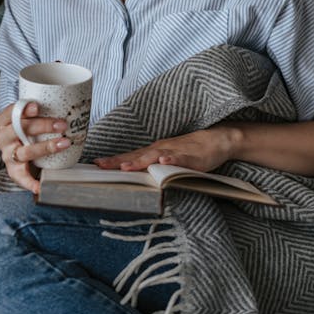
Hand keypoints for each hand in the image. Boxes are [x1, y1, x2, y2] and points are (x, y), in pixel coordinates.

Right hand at [0, 102, 68, 192]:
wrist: (23, 151)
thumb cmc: (30, 129)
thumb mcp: (31, 116)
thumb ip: (42, 107)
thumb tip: (73, 95)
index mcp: (3, 122)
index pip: (9, 113)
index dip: (21, 109)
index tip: (37, 107)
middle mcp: (2, 138)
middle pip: (18, 130)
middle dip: (41, 126)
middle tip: (62, 125)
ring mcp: (8, 155)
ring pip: (24, 152)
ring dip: (45, 147)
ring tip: (64, 143)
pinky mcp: (14, 171)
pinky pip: (21, 178)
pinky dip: (31, 183)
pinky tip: (40, 186)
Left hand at [94, 125, 240, 172]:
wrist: (217, 140)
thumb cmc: (190, 151)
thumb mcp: (167, 157)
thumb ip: (152, 164)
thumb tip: (133, 173)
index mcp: (154, 150)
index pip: (131, 156)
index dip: (114, 160)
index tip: (96, 164)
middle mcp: (161, 149)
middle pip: (137, 155)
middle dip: (119, 161)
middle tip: (101, 166)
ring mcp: (176, 152)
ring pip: (155, 157)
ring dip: (140, 161)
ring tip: (126, 167)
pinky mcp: (192, 157)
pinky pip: (181, 160)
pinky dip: (172, 161)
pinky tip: (164, 163)